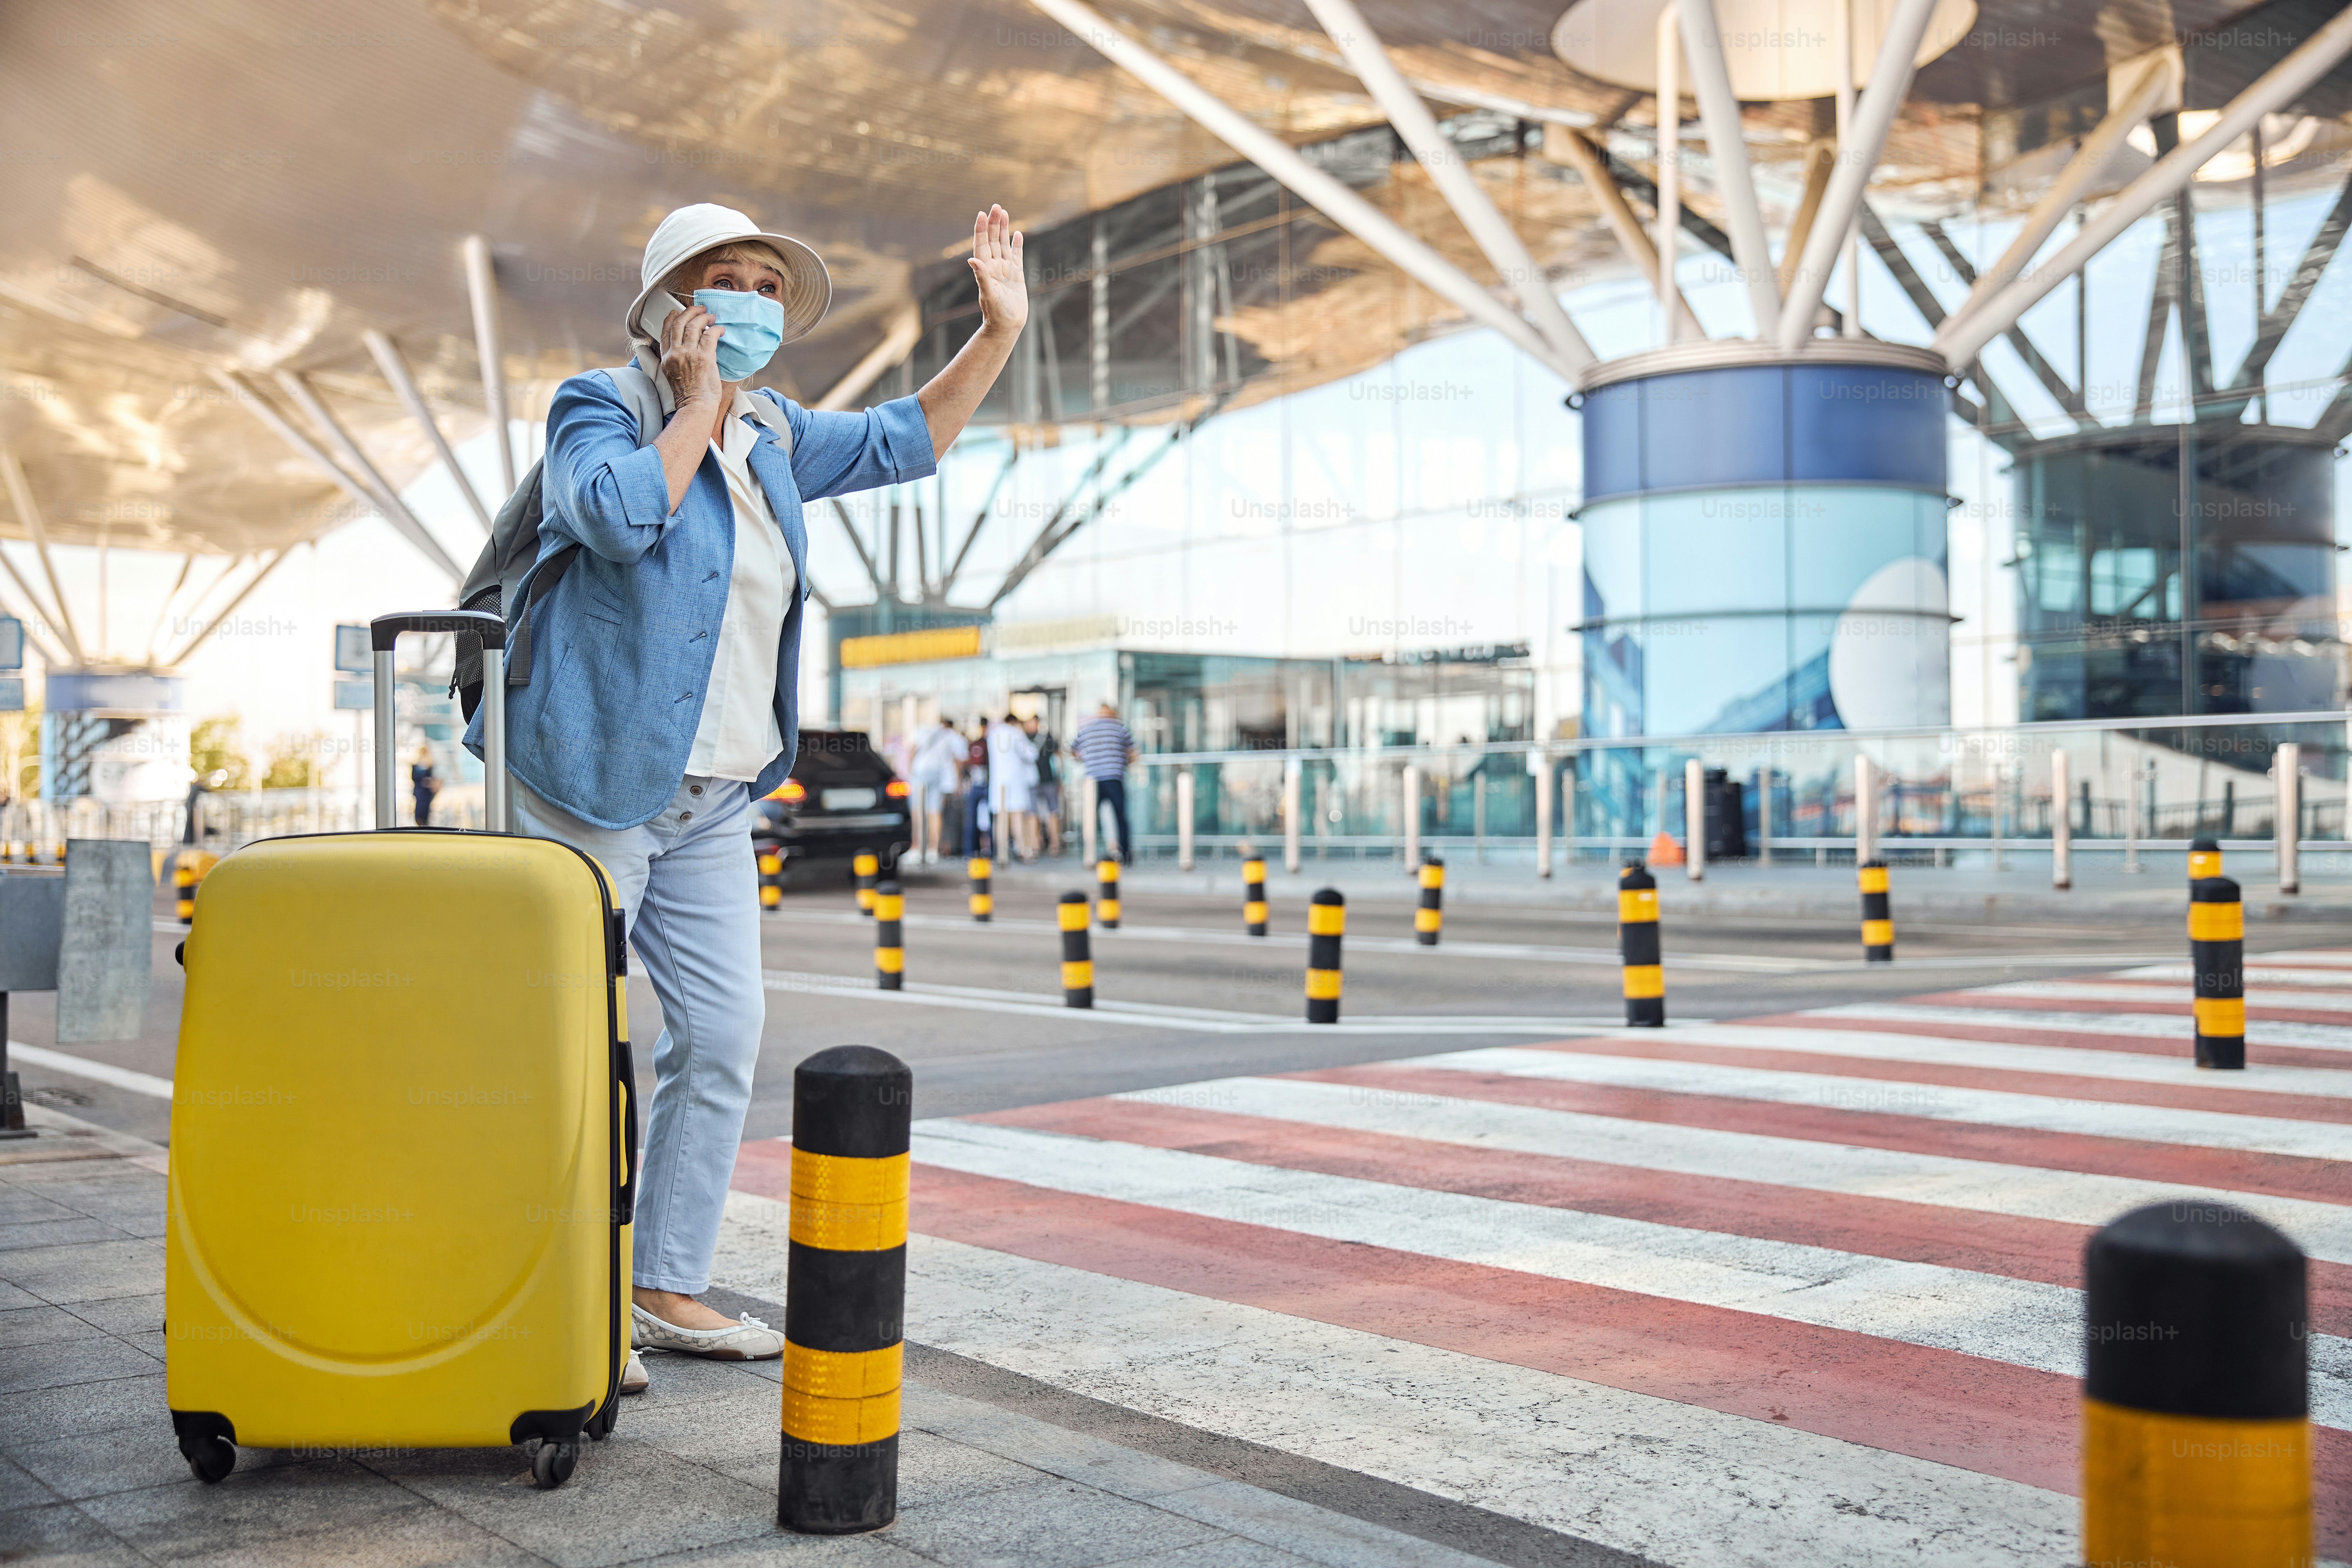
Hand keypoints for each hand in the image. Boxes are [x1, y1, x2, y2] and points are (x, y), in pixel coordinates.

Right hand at [657, 300, 723, 410]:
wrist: (695, 407)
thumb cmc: (688, 396)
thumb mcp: (673, 375)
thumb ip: (675, 360)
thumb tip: (685, 348)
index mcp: (666, 358)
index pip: (665, 332)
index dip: (671, 319)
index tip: (676, 312)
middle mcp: (675, 353)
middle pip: (679, 323)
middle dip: (690, 312)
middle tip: (700, 308)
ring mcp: (688, 354)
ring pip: (694, 325)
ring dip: (704, 317)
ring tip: (711, 316)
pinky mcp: (704, 357)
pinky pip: (710, 335)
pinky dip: (716, 329)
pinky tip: (721, 329)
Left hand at [968, 205, 1026, 338]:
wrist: (1007, 326)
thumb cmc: (996, 313)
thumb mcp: (988, 294)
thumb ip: (982, 276)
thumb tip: (972, 260)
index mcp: (985, 269)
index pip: (981, 245)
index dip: (981, 229)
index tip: (982, 214)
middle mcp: (994, 267)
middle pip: (992, 240)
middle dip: (993, 223)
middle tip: (996, 206)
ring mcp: (1005, 270)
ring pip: (1003, 244)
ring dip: (1003, 229)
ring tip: (1004, 213)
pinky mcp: (1016, 275)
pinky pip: (1016, 256)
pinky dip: (1016, 245)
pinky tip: (1017, 234)